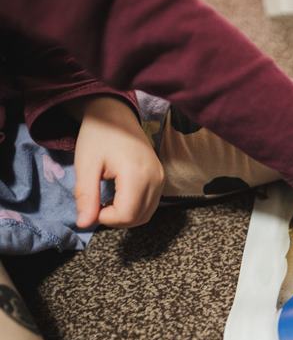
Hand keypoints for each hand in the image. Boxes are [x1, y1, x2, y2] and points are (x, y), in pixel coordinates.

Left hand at [72, 97, 163, 228]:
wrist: (116, 114)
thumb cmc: (98, 136)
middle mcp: (155, 179)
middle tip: (96, 205)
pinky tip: (119, 198)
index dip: (106, 218)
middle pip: (138, 218)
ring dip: (125, 216)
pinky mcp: (161, 178)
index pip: (126, 215)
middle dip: (115, 219)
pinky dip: (135, 209)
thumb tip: (84, 225)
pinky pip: (151, 205)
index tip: (91, 205)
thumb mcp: (85, 165)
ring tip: (107, 202)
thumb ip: (86, 196)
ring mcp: (161, 179)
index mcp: (136, 174)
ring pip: (147, 215)